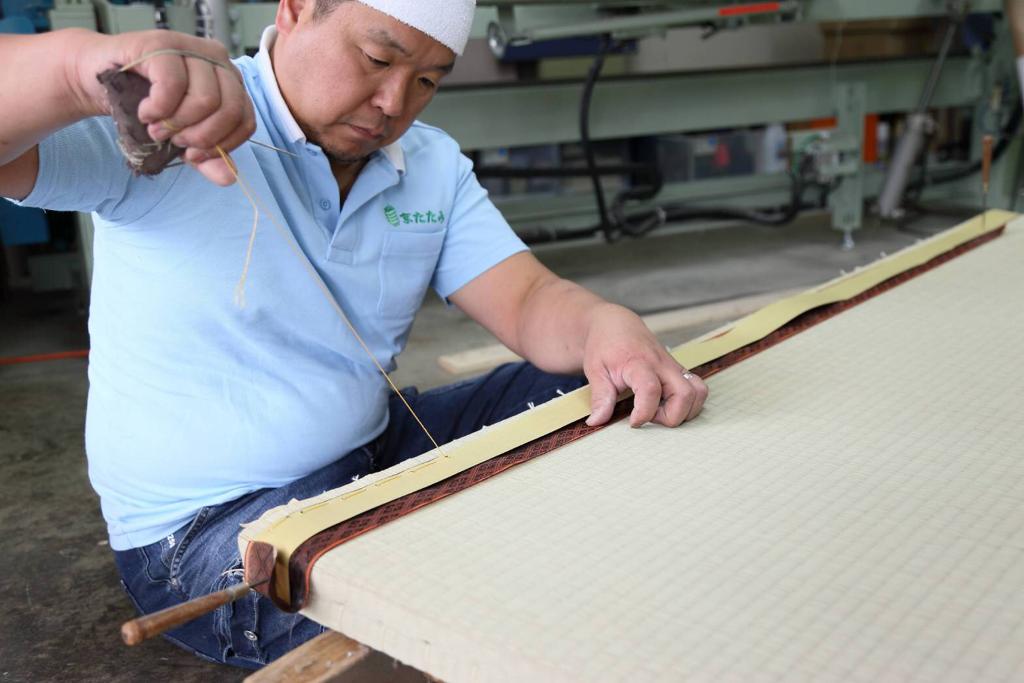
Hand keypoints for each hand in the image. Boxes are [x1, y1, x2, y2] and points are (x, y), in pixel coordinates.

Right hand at [66, 29, 255, 185]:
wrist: (100, 80)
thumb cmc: (148, 107)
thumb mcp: (181, 138)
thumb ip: (208, 158)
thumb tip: (230, 177)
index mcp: (230, 81)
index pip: (246, 120)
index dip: (222, 145)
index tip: (193, 155)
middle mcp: (217, 60)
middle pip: (230, 110)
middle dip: (200, 136)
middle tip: (173, 140)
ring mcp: (191, 47)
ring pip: (206, 99)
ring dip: (176, 124)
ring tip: (156, 127)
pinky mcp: (163, 43)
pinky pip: (174, 85)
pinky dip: (158, 108)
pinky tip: (146, 112)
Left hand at [582, 303, 707, 427]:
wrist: (616, 325)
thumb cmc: (605, 347)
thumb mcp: (595, 370)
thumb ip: (600, 397)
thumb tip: (596, 422)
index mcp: (638, 363)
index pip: (650, 389)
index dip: (644, 413)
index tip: (633, 422)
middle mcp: (662, 364)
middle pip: (685, 394)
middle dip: (671, 417)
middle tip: (649, 416)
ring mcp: (674, 367)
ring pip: (699, 392)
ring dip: (685, 411)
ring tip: (660, 411)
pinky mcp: (680, 371)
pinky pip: (698, 389)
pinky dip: (689, 404)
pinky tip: (666, 405)